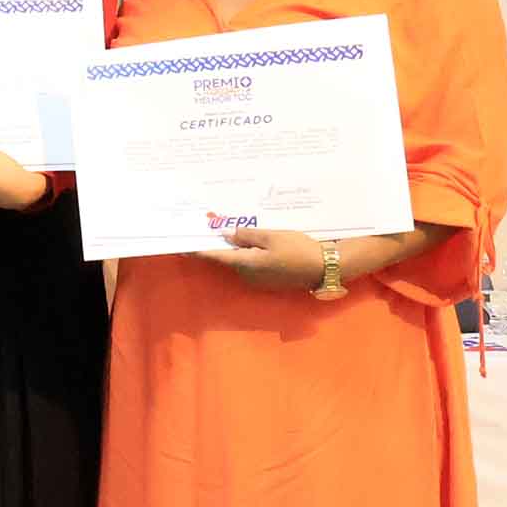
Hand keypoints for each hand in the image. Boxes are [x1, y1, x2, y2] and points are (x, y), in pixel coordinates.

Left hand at [196, 224, 329, 292]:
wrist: (325, 267)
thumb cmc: (298, 249)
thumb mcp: (271, 236)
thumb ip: (246, 236)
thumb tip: (226, 235)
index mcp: (246, 264)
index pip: (215, 256)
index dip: (198, 250)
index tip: (181, 246)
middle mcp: (248, 275)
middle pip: (229, 257)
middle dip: (224, 243)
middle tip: (217, 225)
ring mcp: (259, 280)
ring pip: (242, 261)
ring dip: (241, 248)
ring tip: (245, 230)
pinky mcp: (269, 281)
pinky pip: (254, 265)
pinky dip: (253, 254)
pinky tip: (261, 243)